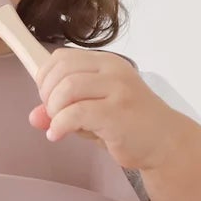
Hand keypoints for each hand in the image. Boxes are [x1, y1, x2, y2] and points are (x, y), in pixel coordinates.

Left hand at [28, 48, 181, 170]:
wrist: (166, 142)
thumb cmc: (130, 124)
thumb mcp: (91, 113)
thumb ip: (63, 110)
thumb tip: (34, 116)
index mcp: (106, 63)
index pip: (62, 57)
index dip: (45, 76)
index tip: (45, 97)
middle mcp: (113, 70)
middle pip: (62, 70)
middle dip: (47, 94)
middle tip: (51, 113)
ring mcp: (118, 90)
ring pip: (68, 88)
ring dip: (54, 109)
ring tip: (57, 125)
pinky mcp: (118, 112)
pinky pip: (77, 112)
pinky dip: (60, 125)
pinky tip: (58, 134)